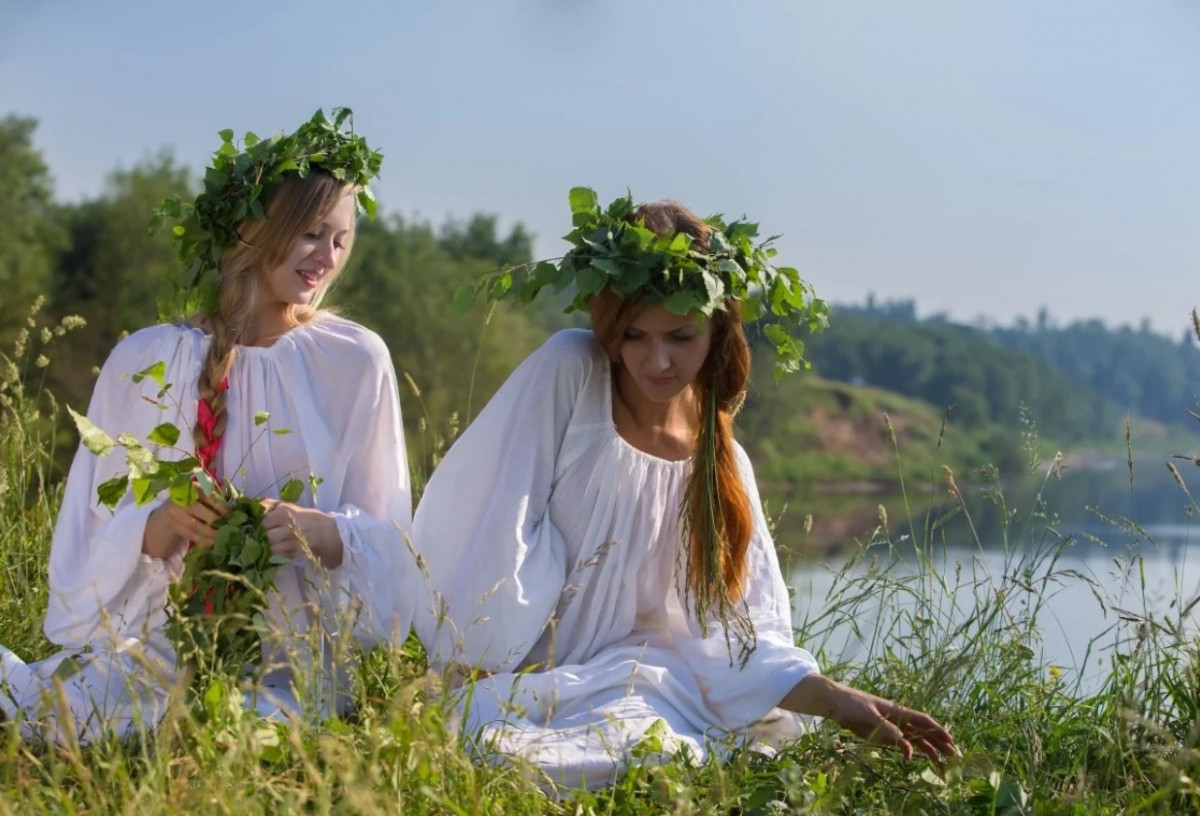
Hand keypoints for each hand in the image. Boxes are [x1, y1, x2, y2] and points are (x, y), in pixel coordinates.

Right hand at [143, 495, 228, 558]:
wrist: (166, 515)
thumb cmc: (191, 505)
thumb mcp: (201, 498)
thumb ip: (214, 501)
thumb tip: (235, 509)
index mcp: (192, 488)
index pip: (207, 495)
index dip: (219, 505)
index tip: (230, 514)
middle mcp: (181, 499)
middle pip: (200, 510)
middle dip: (215, 520)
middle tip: (228, 527)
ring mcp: (175, 513)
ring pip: (195, 524)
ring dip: (210, 533)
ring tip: (221, 537)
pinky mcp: (174, 526)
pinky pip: (190, 534)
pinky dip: (202, 540)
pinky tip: (211, 543)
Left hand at [260, 499, 342, 568]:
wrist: (322, 531)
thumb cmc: (301, 517)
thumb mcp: (286, 506)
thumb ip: (268, 504)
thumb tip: (251, 506)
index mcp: (283, 513)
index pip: (261, 522)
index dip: (255, 525)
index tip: (252, 526)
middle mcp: (286, 528)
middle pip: (263, 536)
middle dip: (259, 536)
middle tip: (256, 536)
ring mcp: (289, 543)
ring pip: (268, 547)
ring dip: (265, 546)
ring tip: (265, 543)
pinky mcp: (292, 554)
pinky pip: (276, 554)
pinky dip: (273, 552)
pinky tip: (274, 548)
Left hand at [780, 675, 955, 761]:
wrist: (837, 704)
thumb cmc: (852, 702)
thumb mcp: (867, 714)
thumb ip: (885, 727)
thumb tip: (903, 740)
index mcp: (897, 710)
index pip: (922, 720)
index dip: (937, 729)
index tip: (950, 738)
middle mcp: (899, 719)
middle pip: (923, 732)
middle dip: (938, 742)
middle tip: (953, 754)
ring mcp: (892, 727)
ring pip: (915, 739)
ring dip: (927, 749)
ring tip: (940, 761)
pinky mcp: (883, 735)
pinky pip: (900, 744)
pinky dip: (908, 751)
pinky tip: (911, 760)